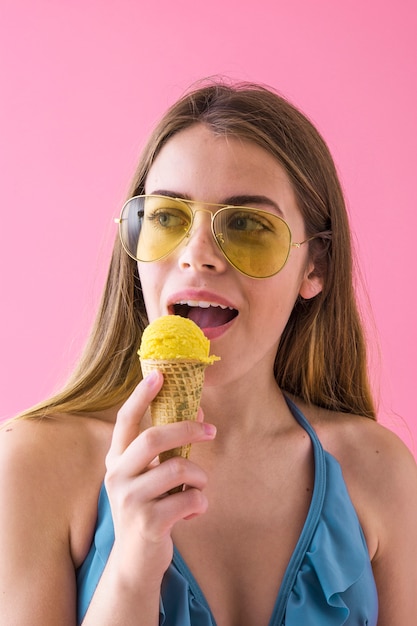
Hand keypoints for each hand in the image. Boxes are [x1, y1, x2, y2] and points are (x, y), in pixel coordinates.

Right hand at [104, 370, 215, 587]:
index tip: (159, 374)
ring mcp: (129, 500)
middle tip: (211, 430)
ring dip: (200, 476)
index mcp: (116, 459)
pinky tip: (194, 512)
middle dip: (188, 429)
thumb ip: (166, 448)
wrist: (135, 562)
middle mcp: (116, 475)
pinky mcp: (147, 523)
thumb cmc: (149, 509)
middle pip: (154, 437)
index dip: (141, 395)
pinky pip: (190, 499)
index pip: (125, 419)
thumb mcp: (150, 477)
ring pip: (178, 468)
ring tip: (199, 488)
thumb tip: (198, 411)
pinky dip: (201, 503)